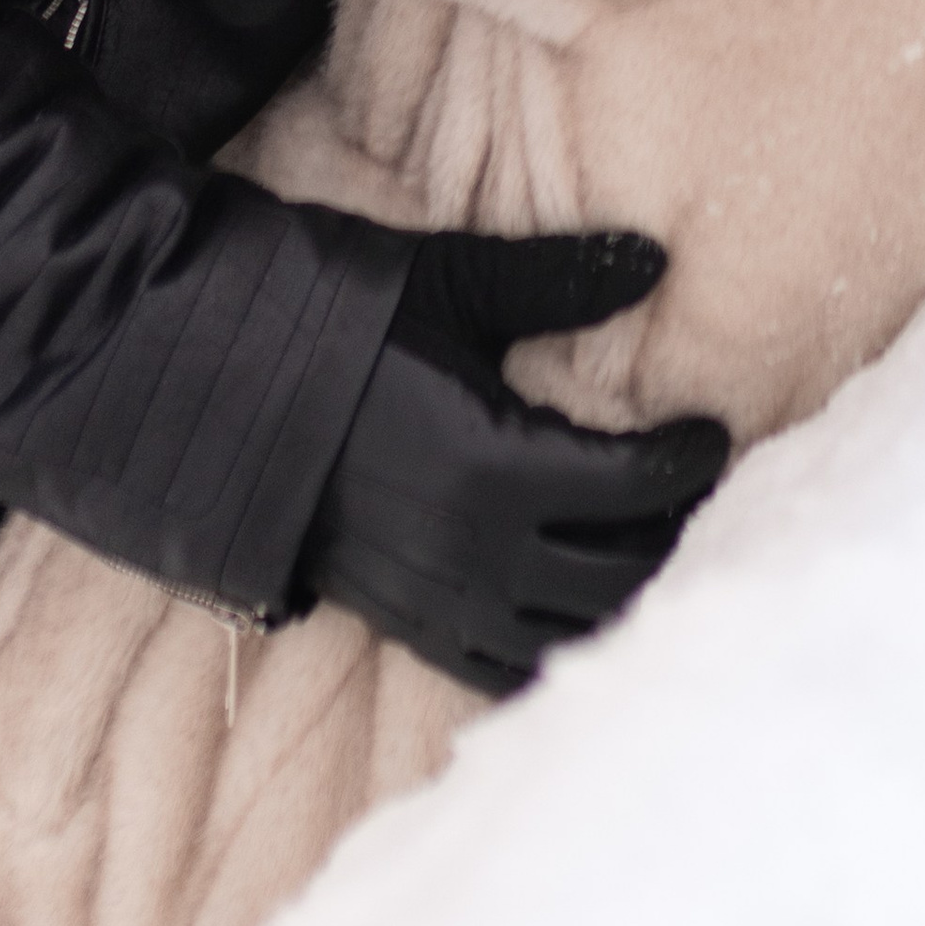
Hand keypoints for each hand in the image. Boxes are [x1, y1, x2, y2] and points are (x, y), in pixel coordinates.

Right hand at [297, 228, 728, 696]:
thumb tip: (655, 259)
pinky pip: (511, 666)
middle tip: (706, 494)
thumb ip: (557, 280)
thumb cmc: (337, 325)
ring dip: (631, 595)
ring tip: (661, 547)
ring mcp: (443, 599)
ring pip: (575, 629)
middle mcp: (478, 549)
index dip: (689, 460)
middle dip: (678, 531)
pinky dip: (564, 645)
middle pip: (623, 568)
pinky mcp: (411, 625)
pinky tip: (588, 613)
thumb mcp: (449, 284)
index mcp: (496, 462)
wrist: (211, 397)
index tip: (712, 432)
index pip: (635, 483)